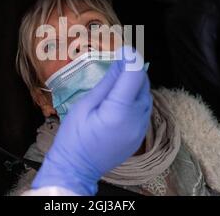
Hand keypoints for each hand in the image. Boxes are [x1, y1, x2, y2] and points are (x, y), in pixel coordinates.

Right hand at [32, 46, 152, 194]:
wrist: (76, 169)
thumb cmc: (73, 136)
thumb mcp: (85, 105)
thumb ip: (107, 83)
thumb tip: (121, 61)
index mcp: (119, 111)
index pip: (135, 75)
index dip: (131, 58)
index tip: (123, 49)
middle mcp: (136, 119)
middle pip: (143, 84)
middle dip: (133, 70)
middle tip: (117, 63)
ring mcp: (140, 129)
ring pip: (146, 96)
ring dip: (135, 84)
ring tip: (116, 82)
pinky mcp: (140, 135)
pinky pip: (144, 110)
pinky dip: (135, 99)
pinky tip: (120, 99)